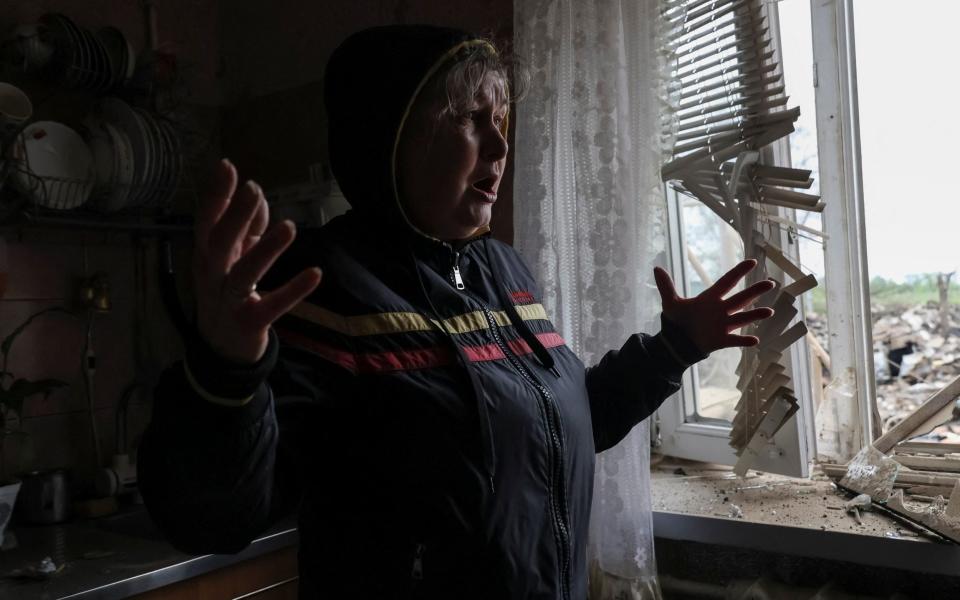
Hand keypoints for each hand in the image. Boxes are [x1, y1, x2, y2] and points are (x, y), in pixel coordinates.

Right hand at [194, 159, 322, 363]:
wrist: (223, 350)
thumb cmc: (230, 293)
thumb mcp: (235, 258)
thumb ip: (245, 228)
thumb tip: (255, 194)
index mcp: (208, 256)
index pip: (207, 221)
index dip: (216, 195)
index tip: (227, 166)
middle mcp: (213, 275)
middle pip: (218, 242)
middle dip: (234, 215)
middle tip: (253, 188)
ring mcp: (229, 300)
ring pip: (243, 274)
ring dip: (266, 250)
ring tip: (289, 227)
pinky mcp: (249, 322)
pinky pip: (271, 306)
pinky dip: (292, 290)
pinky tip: (315, 273)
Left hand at [653, 259, 774, 353]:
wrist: (678, 341)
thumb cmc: (678, 321)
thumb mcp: (671, 303)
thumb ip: (666, 287)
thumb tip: (656, 268)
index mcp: (710, 298)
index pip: (727, 282)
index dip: (738, 272)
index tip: (752, 262)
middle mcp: (721, 310)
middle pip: (741, 298)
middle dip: (755, 291)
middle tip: (770, 283)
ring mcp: (723, 325)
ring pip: (742, 318)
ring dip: (755, 315)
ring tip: (769, 311)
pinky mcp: (722, 340)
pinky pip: (735, 340)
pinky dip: (744, 341)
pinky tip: (755, 340)